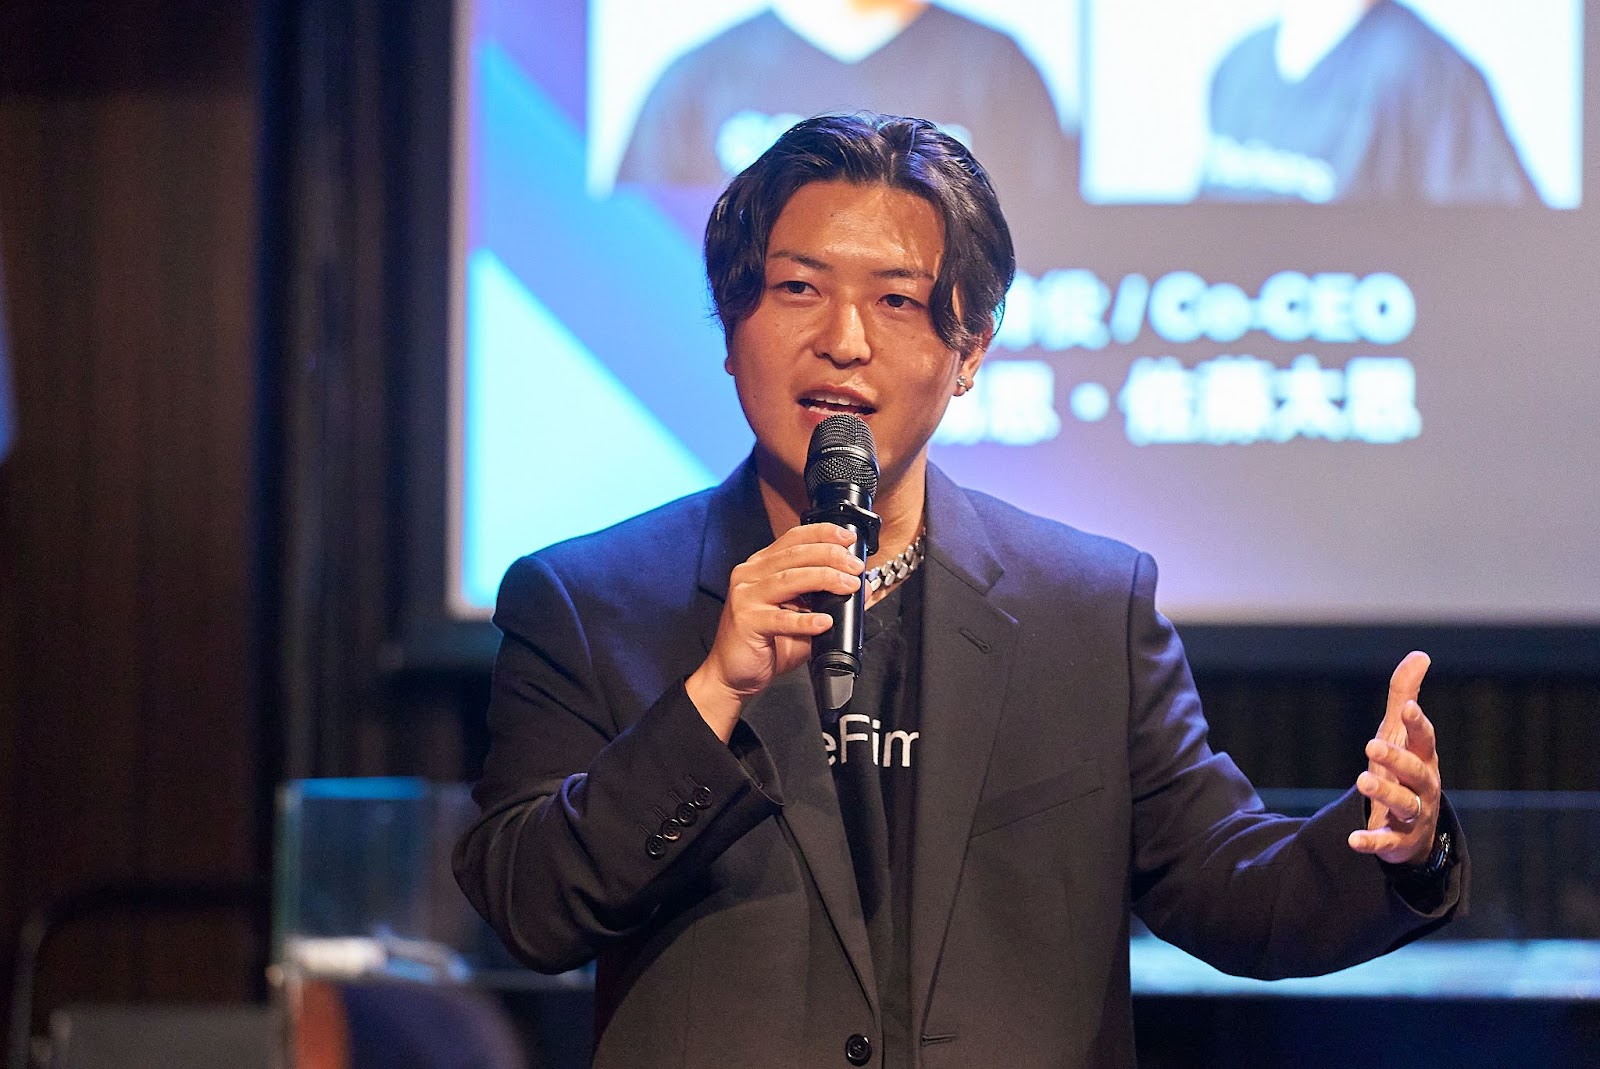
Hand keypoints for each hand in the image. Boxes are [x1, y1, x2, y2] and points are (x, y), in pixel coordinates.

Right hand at [686, 523, 863, 740]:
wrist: (732, 674)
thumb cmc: (766, 644)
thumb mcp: (802, 617)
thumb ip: (828, 601)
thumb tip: (863, 589)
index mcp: (761, 566)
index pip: (793, 539)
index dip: (822, 534)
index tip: (847, 539)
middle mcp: (750, 575)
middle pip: (794, 555)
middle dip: (829, 556)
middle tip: (855, 567)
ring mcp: (745, 597)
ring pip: (789, 579)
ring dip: (823, 579)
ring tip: (848, 586)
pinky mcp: (746, 621)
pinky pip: (780, 618)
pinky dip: (805, 620)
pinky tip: (824, 622)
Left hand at [1348, 651, 1440, 865]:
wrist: (1415, 828)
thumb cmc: (1405, 769)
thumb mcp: (1400, 733)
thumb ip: (1405, 695)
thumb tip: (1420, 655)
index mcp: (1424, 758)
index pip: (1425, 739)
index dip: (1418, 724)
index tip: (1408, 708)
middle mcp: (1424, 786)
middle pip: (1415, 772)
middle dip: (1396, 759)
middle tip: (1370, 745)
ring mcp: (1412, 814)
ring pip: (1404, 804)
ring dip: (1384, 793)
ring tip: (1361, 780)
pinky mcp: (1396, 840)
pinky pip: (1385, 841)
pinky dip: (1371, 841)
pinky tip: (1353, 840)